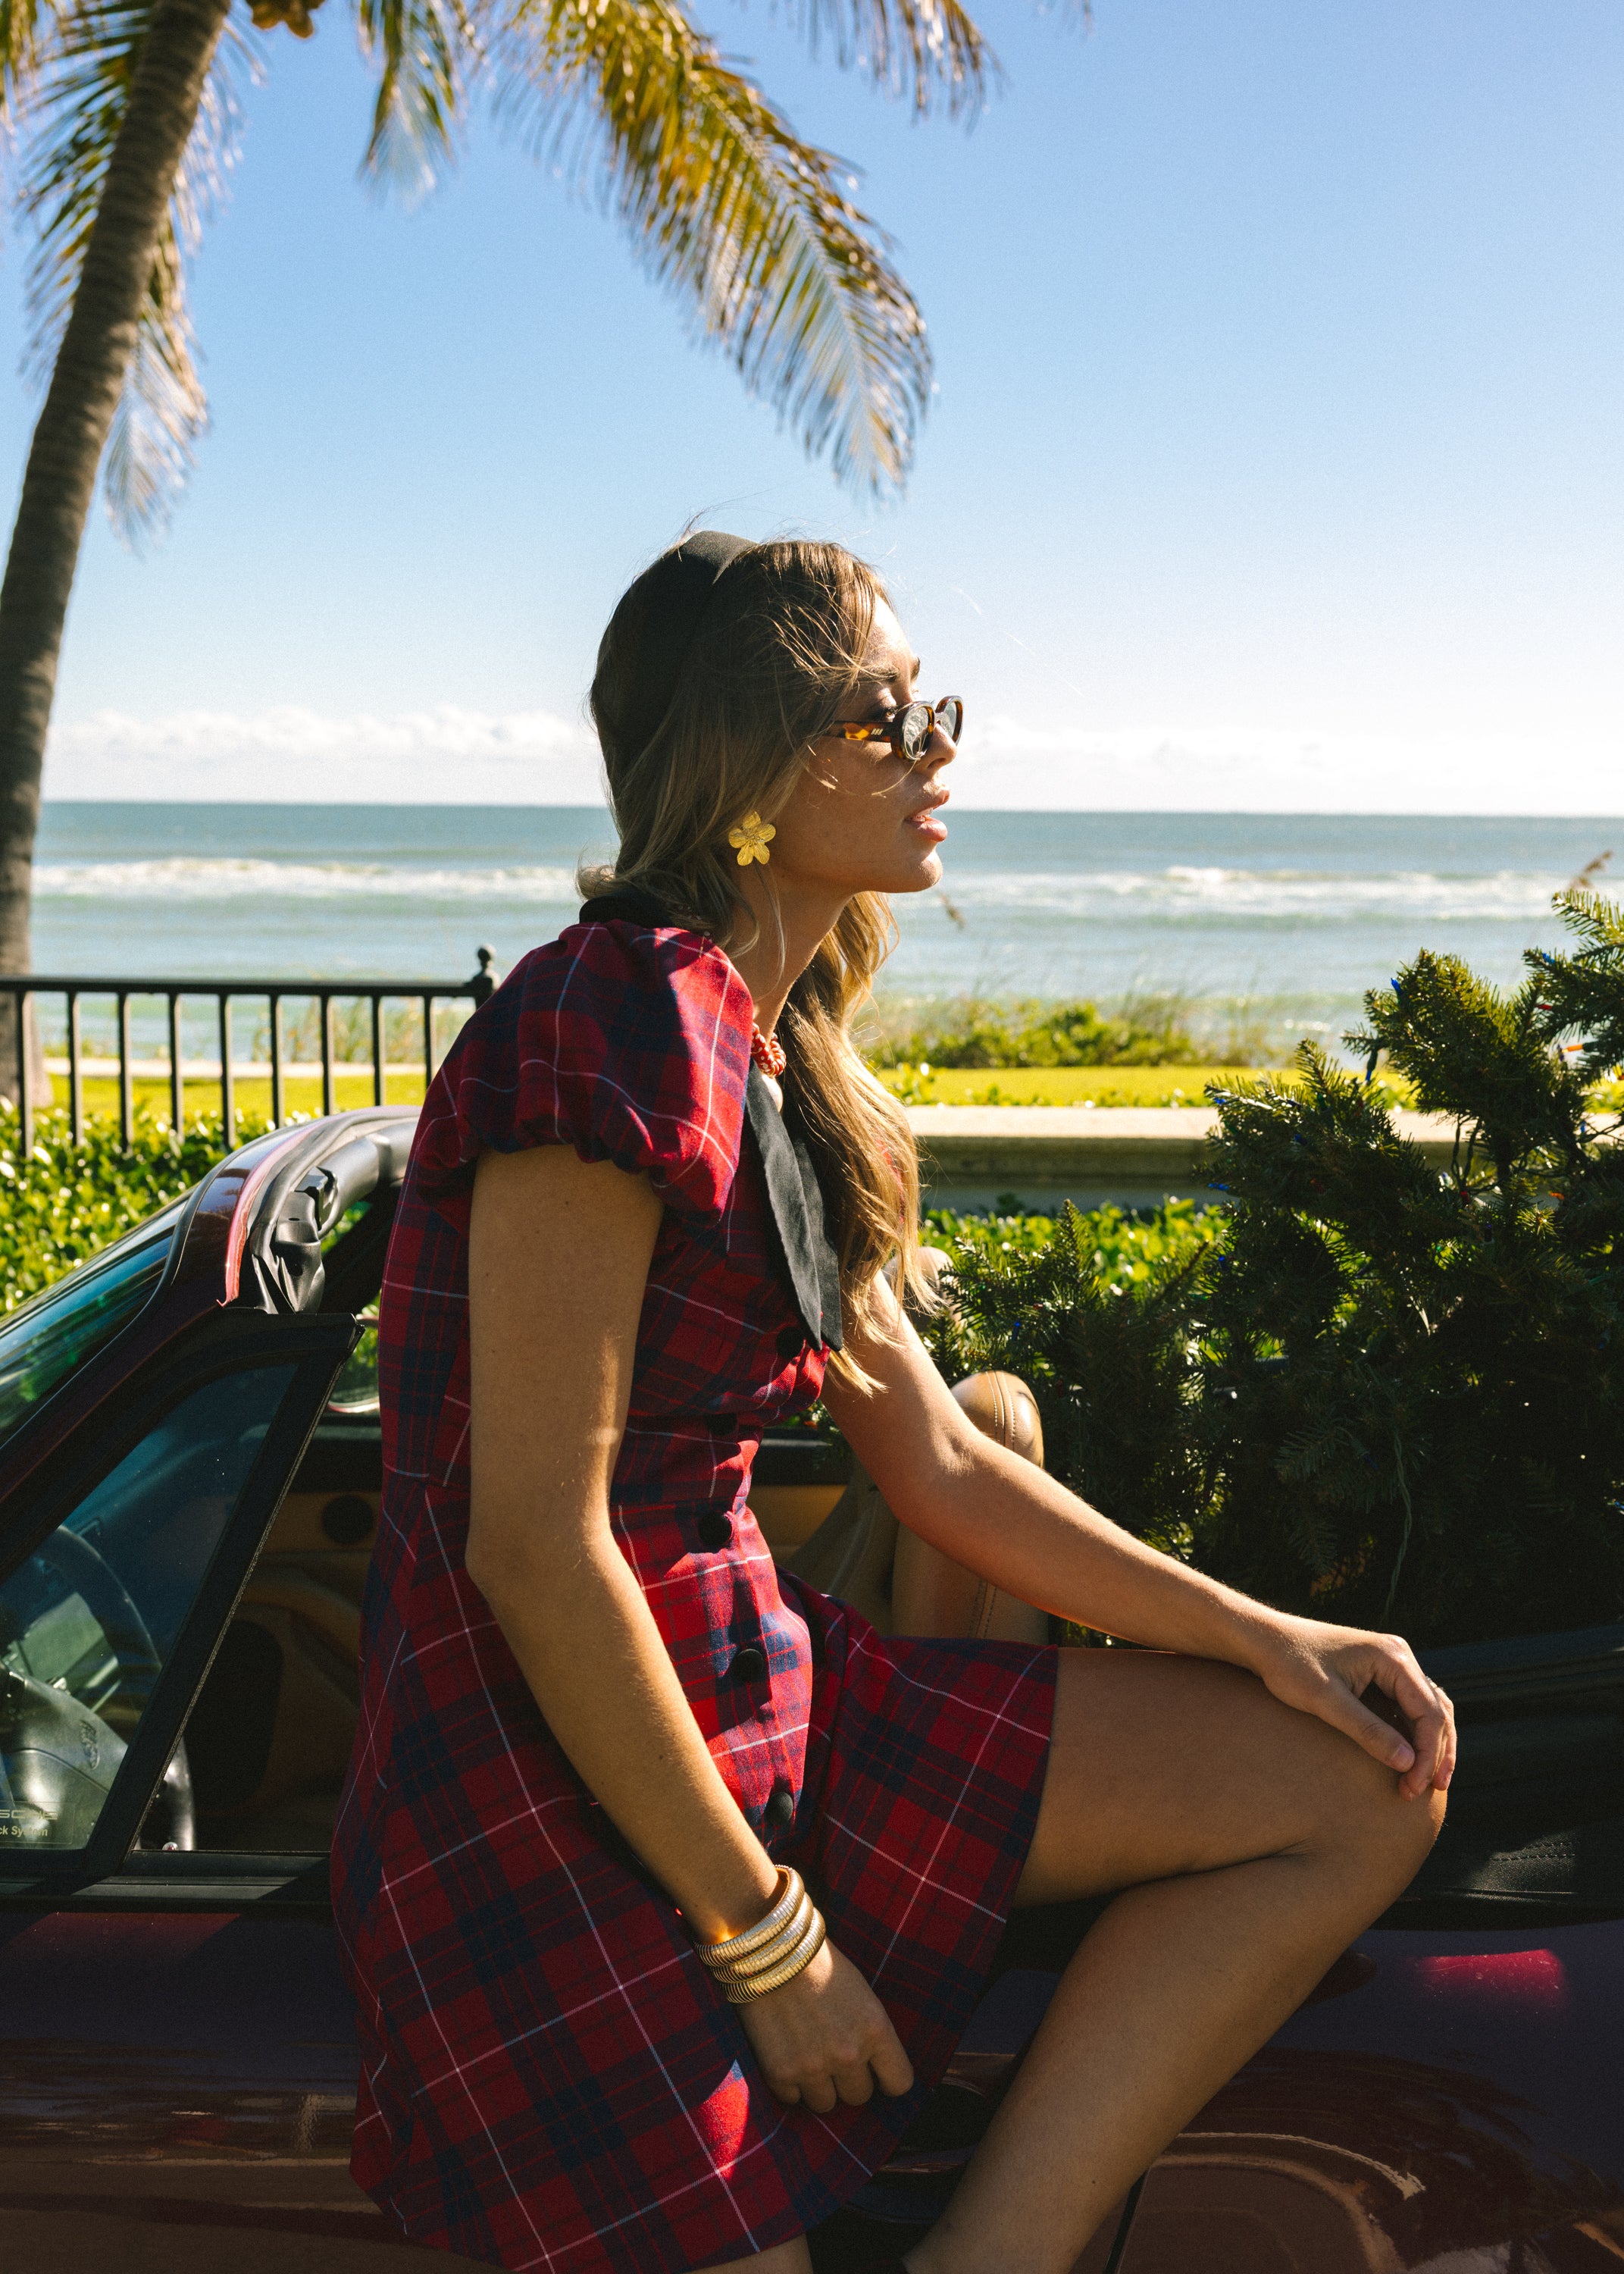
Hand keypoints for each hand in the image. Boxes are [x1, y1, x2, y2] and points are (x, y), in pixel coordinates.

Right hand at [735, 1936, 915, 2113]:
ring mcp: (813, 2067)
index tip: (876, 2072)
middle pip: (860, 2097)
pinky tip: (786, 2053)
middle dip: (848, 2079)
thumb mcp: (862, 1995)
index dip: (887, 2078)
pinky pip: (793, 2099)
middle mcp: (848, 2054)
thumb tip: (876, 2071)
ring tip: (807, 2053)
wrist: (770, 1948)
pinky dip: (790, 2083)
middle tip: (833, 2053)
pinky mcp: (780, 2073)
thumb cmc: (820, 1965)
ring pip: (826, 2104)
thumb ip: (871, 2035)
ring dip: (819, 2085)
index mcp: (876, 2030)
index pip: (899, 2083)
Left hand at [1245, 1612, 1455, 1800]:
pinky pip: (1409, 1706)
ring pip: (1428, 1709)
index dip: (1428, 1754)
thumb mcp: (1326, 1701)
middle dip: (1435, 1754)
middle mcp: (1400, 1655)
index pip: (1429, 1713)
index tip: (1414, 1786)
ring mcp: (1391, 1662)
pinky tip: (1411, 1759)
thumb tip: (1408, 1763)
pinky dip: (1415, 1733)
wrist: (1265, 1640)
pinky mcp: (1380, 1673)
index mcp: (1393, 1657)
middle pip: (1436, 1711)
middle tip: (1425, 1792)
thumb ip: (1367, 1730)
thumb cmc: (1290, 1666)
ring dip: (1431, 1745)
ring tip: (1429, 1781)